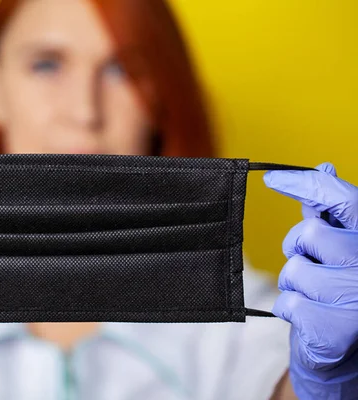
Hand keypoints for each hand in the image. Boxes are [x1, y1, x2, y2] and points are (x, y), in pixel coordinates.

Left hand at [264, 163, 357, 398]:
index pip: (341, 197)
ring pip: (294, 270)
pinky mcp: (341, 326)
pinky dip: (290, 311)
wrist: (347, 352)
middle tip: (315, 269)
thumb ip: (329, 212)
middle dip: (298, 251)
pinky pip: (288, 303)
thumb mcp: (338, 247)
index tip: (272, 178)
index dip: (304, 182)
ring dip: (293, 285)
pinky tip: (311, 319)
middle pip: (308, 234)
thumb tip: (324, 166)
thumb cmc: (338, 289)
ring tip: (316, 298)